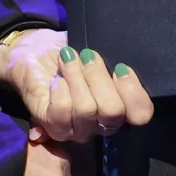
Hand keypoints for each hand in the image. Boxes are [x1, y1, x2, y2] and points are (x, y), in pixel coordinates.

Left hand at [0, 29, 153, 142]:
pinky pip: (61, 115)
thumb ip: (113, 55)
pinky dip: (60, 93)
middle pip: (113, 112)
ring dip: (76, 77)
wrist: (34, 50)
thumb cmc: (70, 51)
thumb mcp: (95, 47)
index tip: (120, 67)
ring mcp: (76, 128)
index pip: (141, 114)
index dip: (134, 93)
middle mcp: (101, 123)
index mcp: (119, 105)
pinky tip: (56, 79)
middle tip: (87, 55)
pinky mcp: (51, 125)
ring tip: (67, 58)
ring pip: (86, 110)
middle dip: (99, 77)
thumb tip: (122, 64)